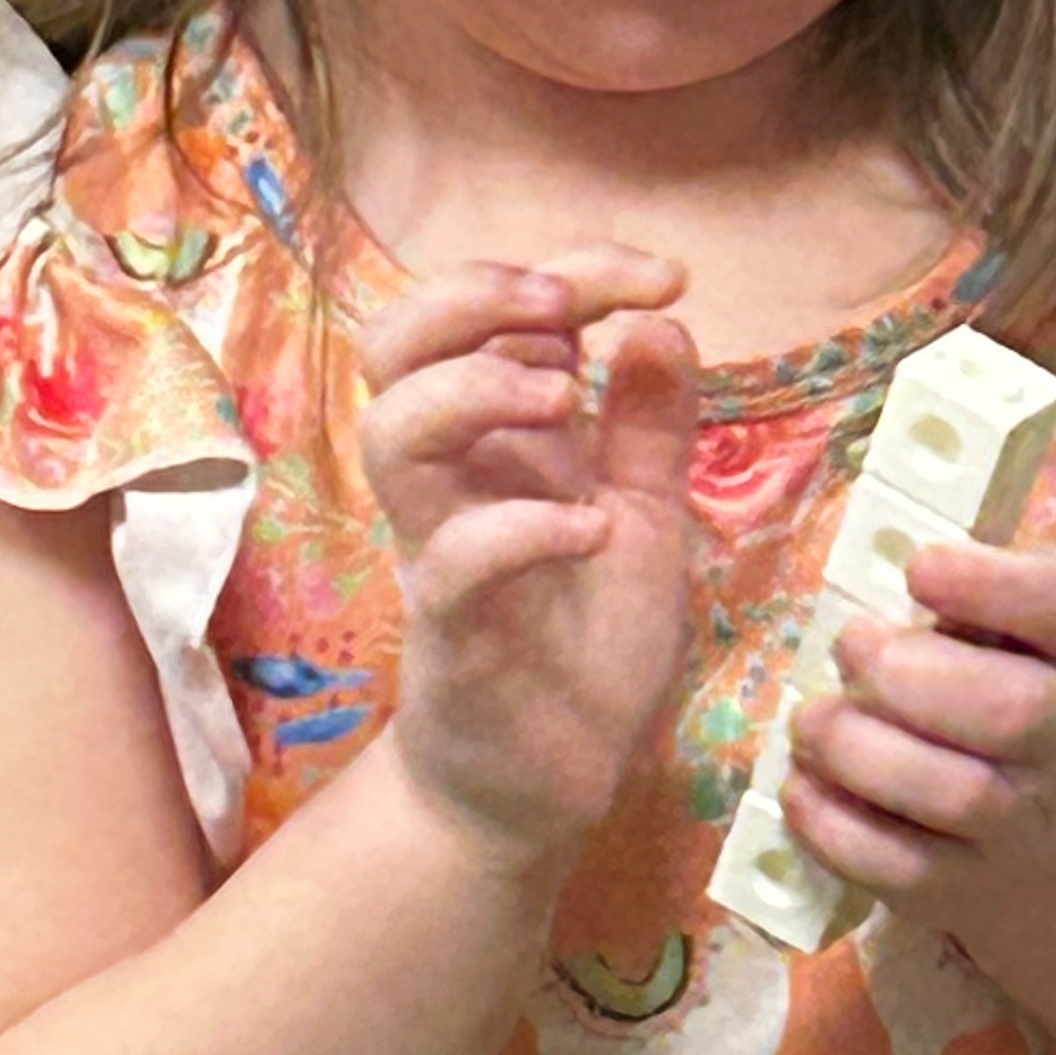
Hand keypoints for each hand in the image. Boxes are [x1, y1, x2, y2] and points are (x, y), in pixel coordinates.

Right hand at [356, 246, 701, 870]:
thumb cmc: (588, 645)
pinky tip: (593, 530)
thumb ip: (649, 424)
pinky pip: (455, 561)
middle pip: (393, 342)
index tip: (663, 277)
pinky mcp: (453, 631)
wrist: (550, 784)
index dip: (572, 270)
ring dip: (476, 391)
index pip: (491, 312)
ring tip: (564, 398)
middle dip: (474, 296)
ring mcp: (441, 548)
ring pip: (392, 432)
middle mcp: (456, 477)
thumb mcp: (648, 516)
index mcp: (503, 438)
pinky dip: (521, 528)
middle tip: (562, 310)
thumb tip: (660, 318)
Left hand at [780, 543, 1055, 938]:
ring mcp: (1017, 824)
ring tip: (812, 721)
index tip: (918, 568)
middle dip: (908, 676)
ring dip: (861, 751)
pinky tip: (801, 786)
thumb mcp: (1005, 639)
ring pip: (955, 794)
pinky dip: (834, 825)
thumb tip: (866, 559)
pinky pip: (898, 866)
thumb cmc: (1001, 700)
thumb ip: (954, 598)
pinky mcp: (960, 888)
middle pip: (1011, 710)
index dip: (989, 582)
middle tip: (849, 649)